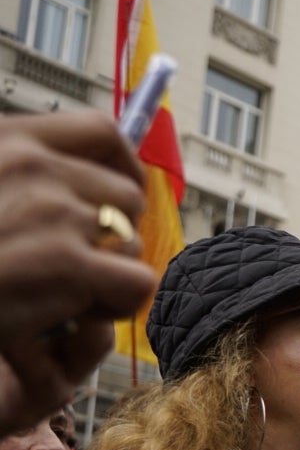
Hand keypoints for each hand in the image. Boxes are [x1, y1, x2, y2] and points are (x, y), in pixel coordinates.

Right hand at [0, 112, 154, 434]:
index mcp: (4, 141)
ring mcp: (49, 212)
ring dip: (110, 276)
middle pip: (128, 198)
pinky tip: (71, 316)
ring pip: (135, 243)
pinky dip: (114, 306)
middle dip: (115, 238)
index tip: (126, 192)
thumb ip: (28, 184)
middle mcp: (28, 165)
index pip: (100, 132)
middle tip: (79, 270)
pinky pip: (136, 283)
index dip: (126, 167)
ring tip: (61, 296)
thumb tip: (112, 180)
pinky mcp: (65, 263)